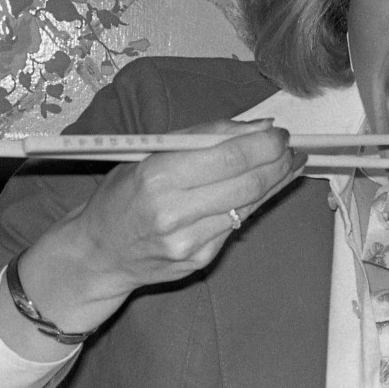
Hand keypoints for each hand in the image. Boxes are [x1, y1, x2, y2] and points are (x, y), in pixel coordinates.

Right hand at [16, 120, 301, 338]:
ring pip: (250, 205)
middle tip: (290, 148)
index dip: (263, 144)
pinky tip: (264, 188)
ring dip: (276, 181)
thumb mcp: (150, 153)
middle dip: (278, 161)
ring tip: (287, 163)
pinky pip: (238, 224)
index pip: (228, 156)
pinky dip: (256, 203)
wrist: (98, 254)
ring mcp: (189, 241)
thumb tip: (260, 126)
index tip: (281, 133)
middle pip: (247, 182)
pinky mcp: (200, 260)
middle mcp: (173, 211)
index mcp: (157, 176)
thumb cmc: (123, 194)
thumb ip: (204, 137)